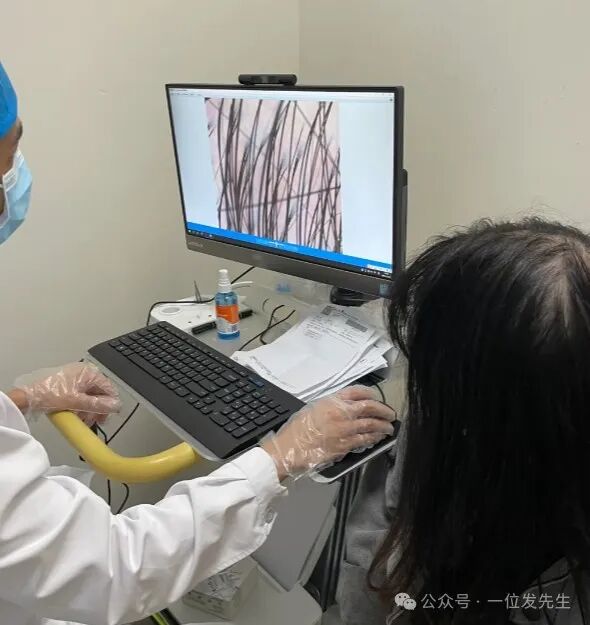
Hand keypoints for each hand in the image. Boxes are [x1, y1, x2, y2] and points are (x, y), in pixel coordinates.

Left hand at [15, 363, 120, 424]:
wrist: (26, 396)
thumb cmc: (51, 394)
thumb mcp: (78, 402)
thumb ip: (99, 404)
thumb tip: (116, 406)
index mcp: (89, 372)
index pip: (108, 388)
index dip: (109, 404)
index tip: (105, 418)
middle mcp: (84, 372)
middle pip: (99, 392)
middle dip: (97, 408)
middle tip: (92, 421)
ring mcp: (75, 378)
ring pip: (89, 395)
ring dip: (88, 409)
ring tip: (82, 420)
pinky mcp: (67, 384)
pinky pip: (80, 395)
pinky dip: (80, 405)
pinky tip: (75, 414)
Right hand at [261, 386, 395, 479]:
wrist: (289, 448)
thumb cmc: (297, 429)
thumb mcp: (312, 408)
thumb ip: (331, 405)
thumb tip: (346, 407)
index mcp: (331, 400)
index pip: (357, 391)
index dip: (371, 394)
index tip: (376, 398)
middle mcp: (340, 412)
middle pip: (369, 407)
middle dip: (383, 410)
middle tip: (390, 414)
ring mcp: (344, 429)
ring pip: (370, 425)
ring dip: (383, 426)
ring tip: (389, 428)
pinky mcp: (345, 445)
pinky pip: (364, 440)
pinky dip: (374, 438)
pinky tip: (378, 439)